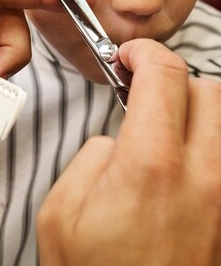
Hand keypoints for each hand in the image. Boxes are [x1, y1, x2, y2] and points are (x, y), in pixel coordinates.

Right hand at [37, 39, 220, 265]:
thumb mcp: (60, 212)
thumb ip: (91, 156)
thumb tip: (117, 140)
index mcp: (150, 166)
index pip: (165, 74)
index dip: (144, 52)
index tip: (128, 57)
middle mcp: (201, 177)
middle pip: (211, 89)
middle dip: (176, 81)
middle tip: (146, 93)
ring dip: (200, 112)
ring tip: (169, 128)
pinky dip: (209, 149)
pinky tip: (184, 166)